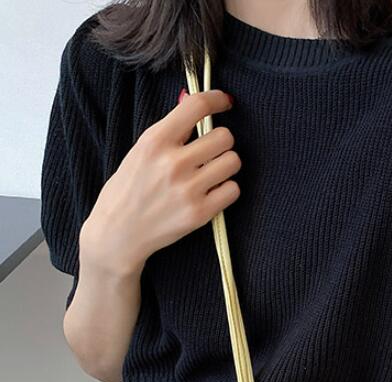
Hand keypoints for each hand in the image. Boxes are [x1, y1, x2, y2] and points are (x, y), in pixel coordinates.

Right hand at [81, 87, 239, 276]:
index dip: (217, 100)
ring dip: (227, 165)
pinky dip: (227, 189)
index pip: (196, 106)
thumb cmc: (129, 189)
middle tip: (211, 151)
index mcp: (155, 140)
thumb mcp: (140, 151)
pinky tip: (212, 192)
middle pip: (224, 136)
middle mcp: (173, 162)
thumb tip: (191, 102)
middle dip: (222, 141)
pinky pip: (233, 189)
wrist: (118, 232)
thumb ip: (169, 130)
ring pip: (233, 162)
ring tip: (212, 172)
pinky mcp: (200, 213)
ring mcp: (188, 189)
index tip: (226, 103)